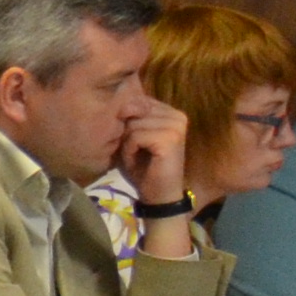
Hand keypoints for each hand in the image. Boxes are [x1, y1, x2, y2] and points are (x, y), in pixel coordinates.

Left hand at [117, 88, 192, 216]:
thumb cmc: (143, 167)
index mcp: (169, 112)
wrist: (158, 194)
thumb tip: (118, 101)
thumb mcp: (131, 138)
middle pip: (133, 111)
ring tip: (137, 156)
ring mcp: (176, 125)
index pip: (137, 101)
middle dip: (125, 133)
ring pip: (132, 124)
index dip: (125, 122)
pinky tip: (138, 160)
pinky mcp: (170, 138)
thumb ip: (128, 119)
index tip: (134, 142)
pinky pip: (135, 136)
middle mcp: (177, 114)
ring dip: (126, 144)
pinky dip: (129, 150)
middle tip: (135, 151)